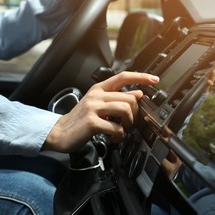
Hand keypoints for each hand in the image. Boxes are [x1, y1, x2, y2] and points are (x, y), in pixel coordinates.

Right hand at [44, 71, 158, 152]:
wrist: (59, 132)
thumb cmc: (80, 119)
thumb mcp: (98, 104)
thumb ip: (116, 98)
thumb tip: (138, 93)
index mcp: (99, 89)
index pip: (123, 77)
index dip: (141, 77)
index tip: (154, 80)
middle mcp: (96, 95)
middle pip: (129, 98)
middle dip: (135, 114)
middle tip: (129, 123)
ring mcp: (93, 108)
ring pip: (125, 110)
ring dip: (129, 124)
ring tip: (122, 130)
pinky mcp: (92, 122)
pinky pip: (116, 128)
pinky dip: (119, 136)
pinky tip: (114, 137)